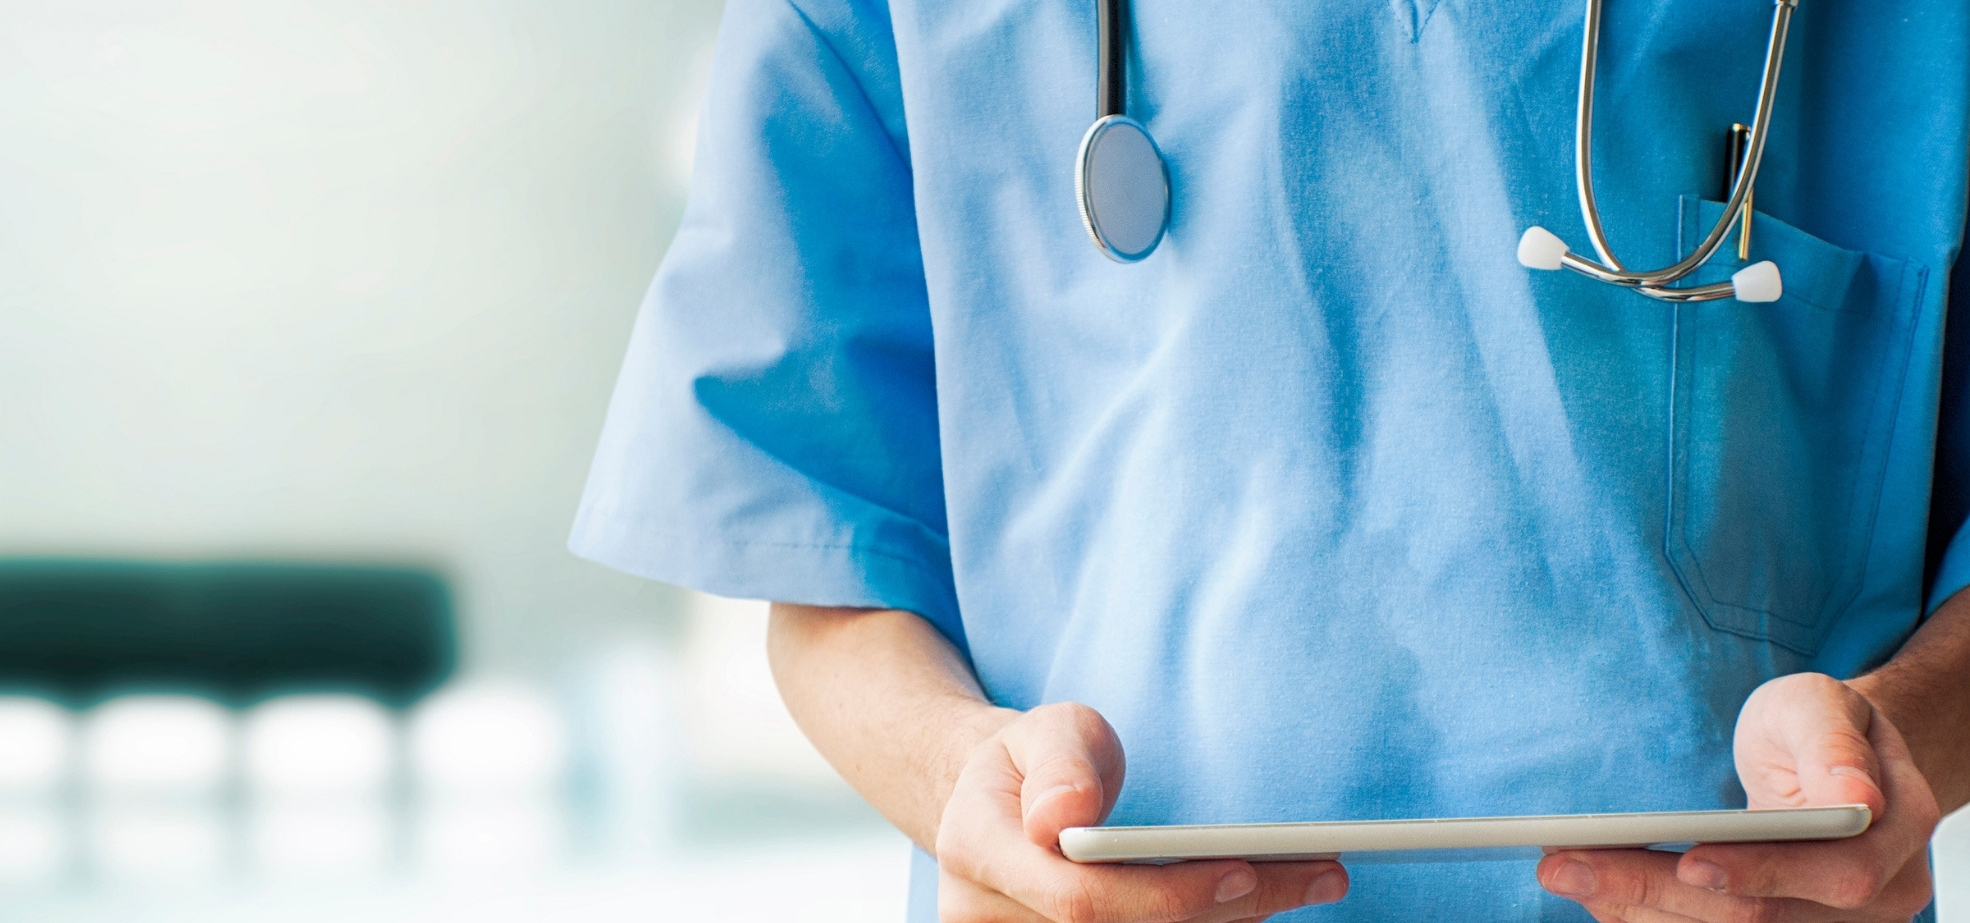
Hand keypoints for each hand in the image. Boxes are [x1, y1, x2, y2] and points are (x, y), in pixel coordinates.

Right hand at [935, 702, 1349, 922]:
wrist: (999, 804)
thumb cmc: (1036, 761)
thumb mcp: (1046, 729)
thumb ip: (1061, 762)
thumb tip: (1066, 814)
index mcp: (974, 850)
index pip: (1079, 900)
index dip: (1166, 896)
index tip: (1244, 871)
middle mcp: (984, 918)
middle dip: (1227, 912)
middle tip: (1318, 874)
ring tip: (1310, 882)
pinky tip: (1264, 899)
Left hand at [1537, 672, 1940, 921]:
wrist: (1831, 764)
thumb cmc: (1817, 727)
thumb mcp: (1821, 705)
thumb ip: (1832, 747)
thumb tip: (1854, 800)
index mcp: (1895, 835)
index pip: (1835, 874)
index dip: (1761, 873)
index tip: (1689, 862)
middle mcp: (1877, 897)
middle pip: (1762, 915)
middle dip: (1654, 890)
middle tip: (1564, 865)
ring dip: (1638, 909)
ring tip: (1564, 875)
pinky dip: (1647, 917)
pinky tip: (1597, 895)